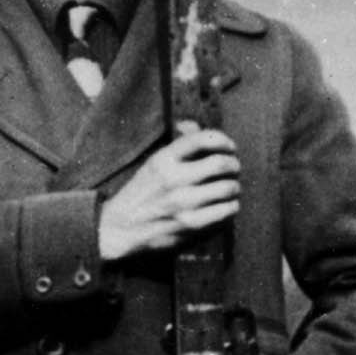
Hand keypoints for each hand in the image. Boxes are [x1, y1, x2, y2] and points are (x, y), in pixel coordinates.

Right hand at [98, 129, 239, 261]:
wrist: (121, 229)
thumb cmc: (142, 193)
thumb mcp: (154, 163)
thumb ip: (177, 144)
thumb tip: (193, 125)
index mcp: (163, 159)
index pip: (202, 139)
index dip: (223, 141)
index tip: (229, 147)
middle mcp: (173, 180)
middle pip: (221, 163)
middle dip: (234, 164)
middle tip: (233, 169)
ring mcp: (183, 204)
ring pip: (229, 188)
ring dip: (235, 187)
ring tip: (229, 189)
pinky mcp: (192, 226)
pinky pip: (228, 211)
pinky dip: (231, 206)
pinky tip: (224, 206)